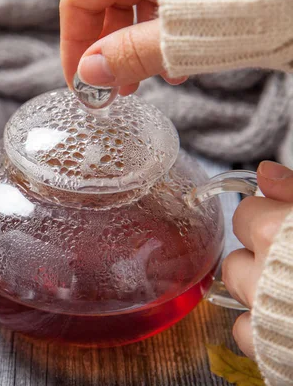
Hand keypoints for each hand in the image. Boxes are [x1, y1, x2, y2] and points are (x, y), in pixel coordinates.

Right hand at [59, 0, 186, 94]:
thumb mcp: (186, 27)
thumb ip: (136, 50)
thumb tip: (89, 73)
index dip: (72, 44)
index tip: (79, 84)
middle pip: (103, 3)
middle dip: (107, 51)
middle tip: (111, 89)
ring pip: (133, 5)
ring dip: (136, 47)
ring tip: (146, 81)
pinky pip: (162, 2)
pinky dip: (162, 33)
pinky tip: (176, 64)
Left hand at [223, 161, 292, 357]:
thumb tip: (266, 172)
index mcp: (274, 233)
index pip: (244, 213)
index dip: (265, 216)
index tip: (283, 222)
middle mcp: (261, 273)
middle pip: (235, 254)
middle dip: (258, 255)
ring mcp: (262, 313)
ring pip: (236, 289)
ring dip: (256, 287)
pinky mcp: (268, 347)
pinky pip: (243, 330)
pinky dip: (257, 325)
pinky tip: (283, 317)